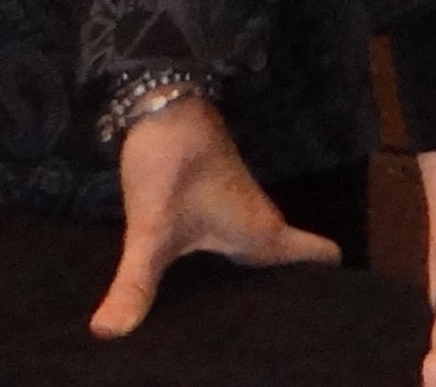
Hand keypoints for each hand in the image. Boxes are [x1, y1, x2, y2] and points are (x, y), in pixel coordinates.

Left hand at [88, 95, 340, 336]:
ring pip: (262, 255)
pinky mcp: (218, 204)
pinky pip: (237, 244)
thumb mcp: (151, 231)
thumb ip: (135, 284)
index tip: (321, 315)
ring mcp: (240, 210)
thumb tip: (109, 332)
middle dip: (285, 300)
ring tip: (239, 320)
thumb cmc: (173, 166)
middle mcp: (261, 223)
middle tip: (269, 332)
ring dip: (256, 282)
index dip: (326, 288)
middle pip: (292, 267)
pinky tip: (204, 285)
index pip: (321, 257)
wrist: (164, 103)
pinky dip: (231, 265)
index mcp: (262, 233)